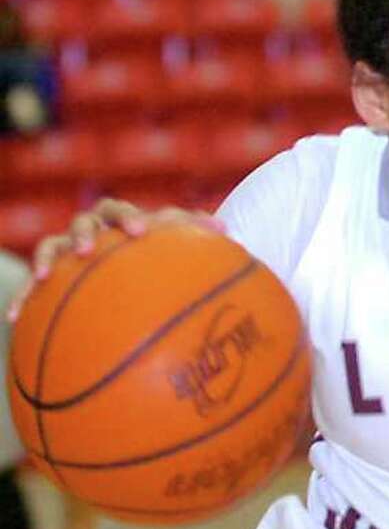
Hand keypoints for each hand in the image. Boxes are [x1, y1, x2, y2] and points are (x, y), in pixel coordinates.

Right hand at [6, 199, 222, 321]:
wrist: (122, 268)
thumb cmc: (153, 256)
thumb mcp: (174, 249)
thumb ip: (194, 236)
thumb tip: (227, 228)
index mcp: (119, 222)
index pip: (121, 210)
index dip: (128, 218)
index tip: (139, 232)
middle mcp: (90, 231)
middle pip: (84, 222)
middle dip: (85, 232)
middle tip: (89, 248)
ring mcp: (66, 251)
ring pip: (51, 246)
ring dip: (49, 258)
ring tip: (47, 275)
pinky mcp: (49, 276)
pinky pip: (31, 287)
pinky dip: (23, 298)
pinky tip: (13, 318)